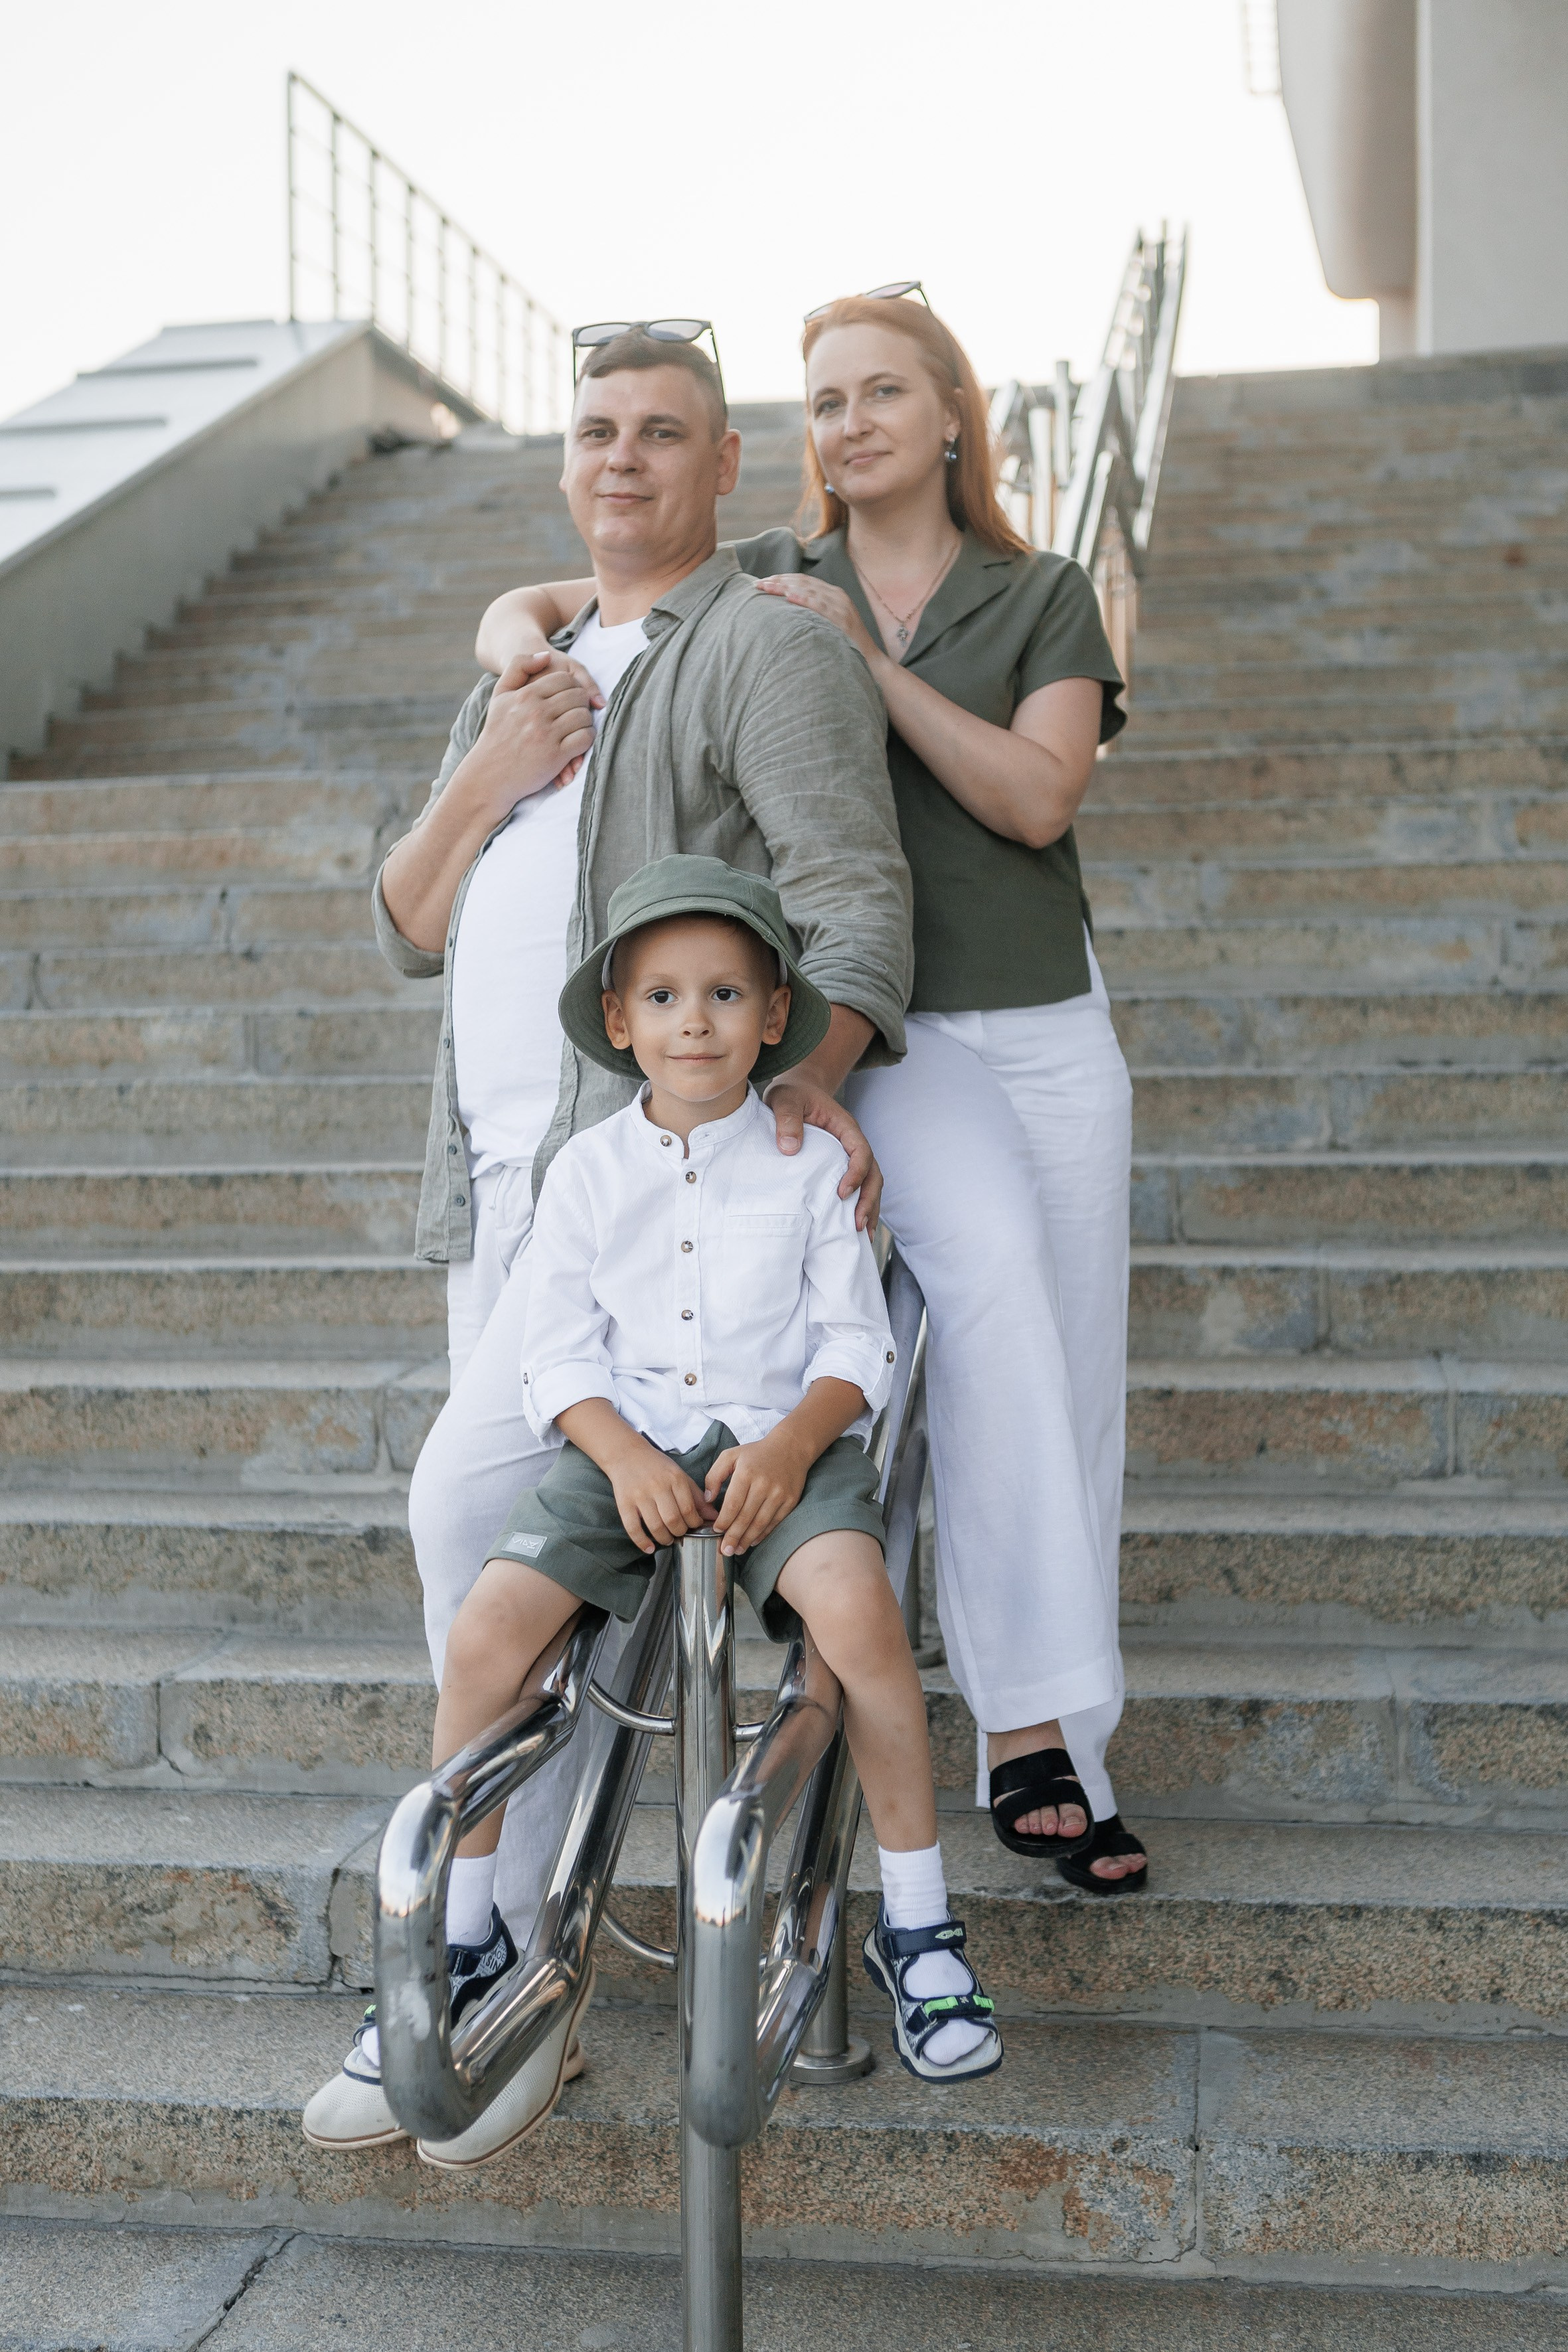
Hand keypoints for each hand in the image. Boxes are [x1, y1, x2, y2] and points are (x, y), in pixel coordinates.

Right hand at [459, 651, 600, 820]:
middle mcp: (536, 713)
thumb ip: (518, 667)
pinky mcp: (555, 756)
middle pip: (578, 696)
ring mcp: (546, 735)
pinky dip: (587, 739)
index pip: (564, 679)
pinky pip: (585, 739)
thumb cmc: (497, 734)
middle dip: (582, 703)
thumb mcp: (499, 696)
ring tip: (578, 727)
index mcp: (525, 696)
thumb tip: (545, 655)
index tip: (570, 698)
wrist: (488, 775)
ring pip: (584, 716)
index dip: (573, 687)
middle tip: (576, 712)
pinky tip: (578, 742)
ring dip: (586, 722)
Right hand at [606, 1434, 715, 1555]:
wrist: (626, 1453)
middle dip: (680, 1532)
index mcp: (674, 1478)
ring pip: (655, 1526)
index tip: (694, 1526)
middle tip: (680, 1533)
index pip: (689, 1509)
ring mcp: (639, 1495)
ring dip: (664, 1539)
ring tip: (667, 1539)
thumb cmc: (656, 1466)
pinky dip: (642, 1542)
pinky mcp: (624, 1503)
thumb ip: (697, 1496)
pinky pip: (633, 1528)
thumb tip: (714, 1516)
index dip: (694, 1523)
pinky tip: (649, 1548)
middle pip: (673, 1520)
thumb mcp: (679, 1475)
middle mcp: (657, 1486)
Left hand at [706, 1428, 811, 1555]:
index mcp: (746, 1473)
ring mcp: (779, 1494)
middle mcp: (764, 1485)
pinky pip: (774, 1522)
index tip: (716, 1531)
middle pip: (745, 1517)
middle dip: (733, 1536)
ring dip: (747, 1539)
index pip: (732, 1504)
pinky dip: (763, 1534)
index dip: (723, 1521)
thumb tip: (707, 1499)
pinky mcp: (790, 1501)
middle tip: (724, 1550)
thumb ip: (714, 1475)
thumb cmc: (756, 1453)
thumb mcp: (730, 1456)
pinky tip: (752, 1541)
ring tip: (736, 1550)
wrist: (791, 1447)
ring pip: (760, 1523)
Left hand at [754, 576, 883, 668]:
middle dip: (778, 581)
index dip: (782, 579)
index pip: (803, 581)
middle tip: (757, 583)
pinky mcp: (843, 619)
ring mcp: (841, 606)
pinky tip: (789, 596)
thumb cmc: (845, 646)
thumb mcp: (828, 624)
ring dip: (785, 587)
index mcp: (833, 595)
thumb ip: (813, 614)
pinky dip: (804, 599)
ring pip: (808, 590)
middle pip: (803, 582)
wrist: (871, 662)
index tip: (763, 581)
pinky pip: (820, 606)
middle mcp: (837, 596)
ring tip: (767, 587)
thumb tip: (788, 610)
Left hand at [764, 1079, 882, 1231]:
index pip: (861, 1151)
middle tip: (858, 1225)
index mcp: (845, 1127)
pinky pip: (858, 1187)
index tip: (842, 1194)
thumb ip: (787, 1119)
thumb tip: (790, 1148)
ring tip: (862, 1236)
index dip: (856, 1174)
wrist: (798, 1091)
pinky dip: (859, 1207)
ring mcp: (849, 1157)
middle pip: (873, 1173)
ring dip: (869, 1208)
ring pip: (870, 1184)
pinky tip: (853, 1229)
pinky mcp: (841, 1167)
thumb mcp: (784, 1100)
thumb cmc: (792, 1094)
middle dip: (869, 1200)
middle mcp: (853, 1144)